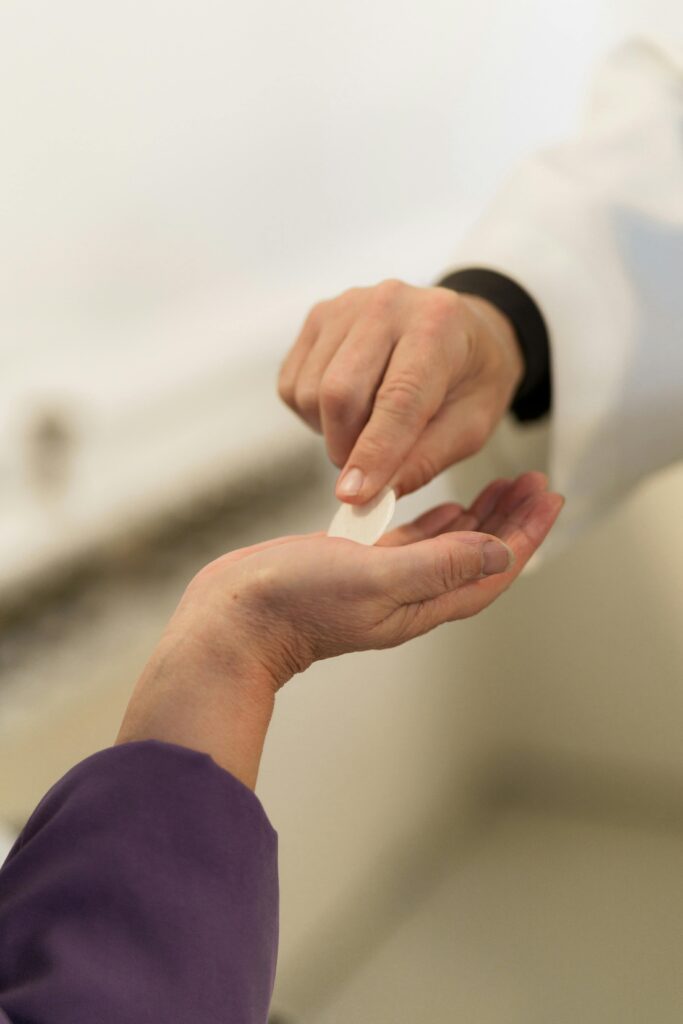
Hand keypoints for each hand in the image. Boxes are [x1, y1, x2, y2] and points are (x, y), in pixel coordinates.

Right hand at [117, 473, 561, 787]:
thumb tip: (499, 553)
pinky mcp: (356, 567)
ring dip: (479, 518)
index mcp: (422, 603)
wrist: (233, 621)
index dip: (526, 534)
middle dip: (510, 521)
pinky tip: (442, 506)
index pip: (493, 568)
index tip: (547, 496)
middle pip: (479, 557)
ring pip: (449, 547)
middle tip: (532, 483)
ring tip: (500, 488)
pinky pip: (412, 542)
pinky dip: (435, 521)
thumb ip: (438, 566)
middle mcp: (410, 596)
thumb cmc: (294, 605)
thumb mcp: (374, 579)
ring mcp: (383, 582)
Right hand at [278, 279, 523, 503]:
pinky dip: (313, 414)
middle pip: (338, 392)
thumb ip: (423, 461)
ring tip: (367, 427)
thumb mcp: (471, 427)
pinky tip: (348, 408)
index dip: (374, 453)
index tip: (355, 497)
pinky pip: (292, 385)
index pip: (397, 398)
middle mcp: (387, 304)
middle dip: (346, 448)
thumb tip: (372, 497)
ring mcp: (345, 306)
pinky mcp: (317, 318)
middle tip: (366, 472)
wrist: (464, 331)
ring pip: (310, 393)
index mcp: (437, 325)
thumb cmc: (472, 379)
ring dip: (330, 432)